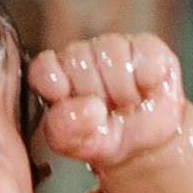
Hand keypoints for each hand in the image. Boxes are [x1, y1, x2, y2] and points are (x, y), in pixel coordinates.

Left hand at [30, 31, 185, 172]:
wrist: (145, 143)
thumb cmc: (105, 138)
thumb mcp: (80, 145)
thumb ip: (66, 131)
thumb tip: (88, 109)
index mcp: (56, 78)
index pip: (44, 68)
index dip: (52, 79)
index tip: (62, 95)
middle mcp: (82, 57)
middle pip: (78, 60)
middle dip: (94, 95)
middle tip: (105, 113)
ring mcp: (113, 47)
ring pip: (112, 52)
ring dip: (122, 89)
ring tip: (127, 105)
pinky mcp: (147, 46)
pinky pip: (145, 54)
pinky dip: (148, 79)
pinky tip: (146, 92)